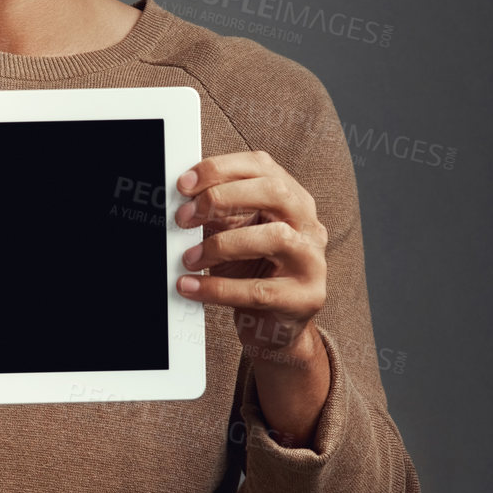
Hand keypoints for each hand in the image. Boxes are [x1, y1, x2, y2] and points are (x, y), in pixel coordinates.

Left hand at [174, 150, 327, 363]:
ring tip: (188, 258)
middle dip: (222, 198)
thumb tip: (181, 199)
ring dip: (221, 245)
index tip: (184, 184)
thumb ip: (216, 213)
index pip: (261, 166)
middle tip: (184, 218)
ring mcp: (311, 261)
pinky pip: (259, 289)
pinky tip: (191, 286)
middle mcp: (308, 225)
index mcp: (292, 199)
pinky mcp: (305, 298)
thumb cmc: (253, 274)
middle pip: (274, 192)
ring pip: (274, 237)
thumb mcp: (233, 235)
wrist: (274, 326)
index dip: (220, 169)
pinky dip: (217, 288)